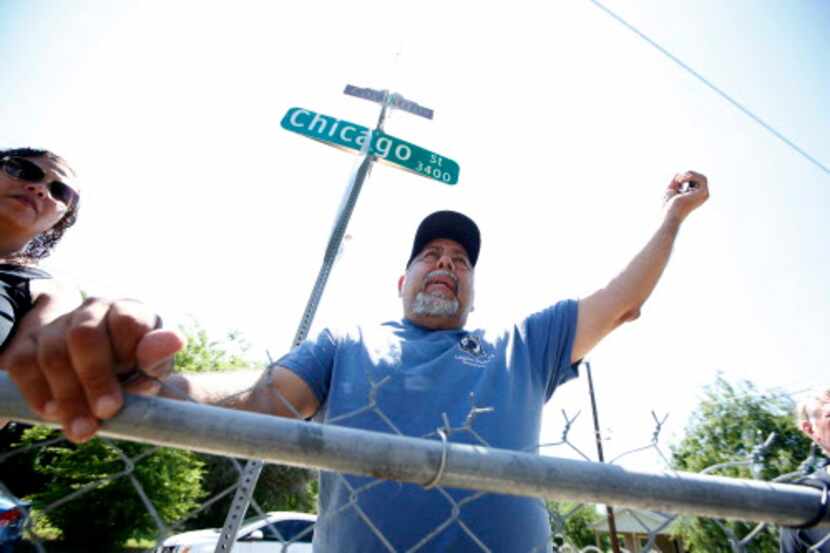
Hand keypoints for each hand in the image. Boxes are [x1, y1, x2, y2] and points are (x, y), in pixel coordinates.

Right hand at [0, 298, 183, 442]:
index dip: (127, 354)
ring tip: (82, 428)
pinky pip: (23, 363)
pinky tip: (52, 414)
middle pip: (83, 335)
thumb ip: (159, 357)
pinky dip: (36, 391)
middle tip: (105, 413)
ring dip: (67, 395)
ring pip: (52, 353)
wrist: (115, 378)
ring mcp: (59, 324)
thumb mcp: (156, 368)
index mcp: (129, 311)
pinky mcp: (30, 344)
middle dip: (94, 378)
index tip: (136, 378)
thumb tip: (174, 340)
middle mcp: (93, 310)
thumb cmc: (139, 371)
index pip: (126, 321)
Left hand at [664, 170, 709, 222]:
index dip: (686, 176)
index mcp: (696, 195)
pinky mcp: (703, 193)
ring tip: (679, 180)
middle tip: (677, 180)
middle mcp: (702, 196)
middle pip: (700, 177)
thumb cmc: (668, 205)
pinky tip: (681, 181)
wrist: (669, 214)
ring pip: (703, 177)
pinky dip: (690, 176)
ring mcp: (704, 195)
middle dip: (688, 174)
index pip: (696, 180)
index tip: (676, 180)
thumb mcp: (671, 189)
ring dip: (689, 175)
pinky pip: (702, 179)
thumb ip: (676, 181)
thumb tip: (679, 173)